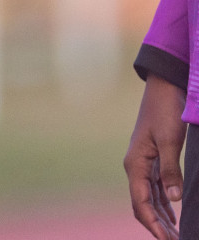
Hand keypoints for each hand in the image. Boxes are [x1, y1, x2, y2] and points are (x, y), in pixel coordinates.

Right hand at [125, 74, 185, 239]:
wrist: (164, 87)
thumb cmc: (165, 111)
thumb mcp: (169, 140)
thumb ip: (170, 170)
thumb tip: (176, 200)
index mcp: (135, 164)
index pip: (141, 203)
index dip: (153, 225)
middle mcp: (136, 166)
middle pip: (142, 205)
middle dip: (157, 226)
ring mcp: (143, 163)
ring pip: (150, 198)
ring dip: (161, 218)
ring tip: (176, 234)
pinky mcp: (153, 159)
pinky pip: (156, 188)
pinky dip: (165, 204)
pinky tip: (174, 214)